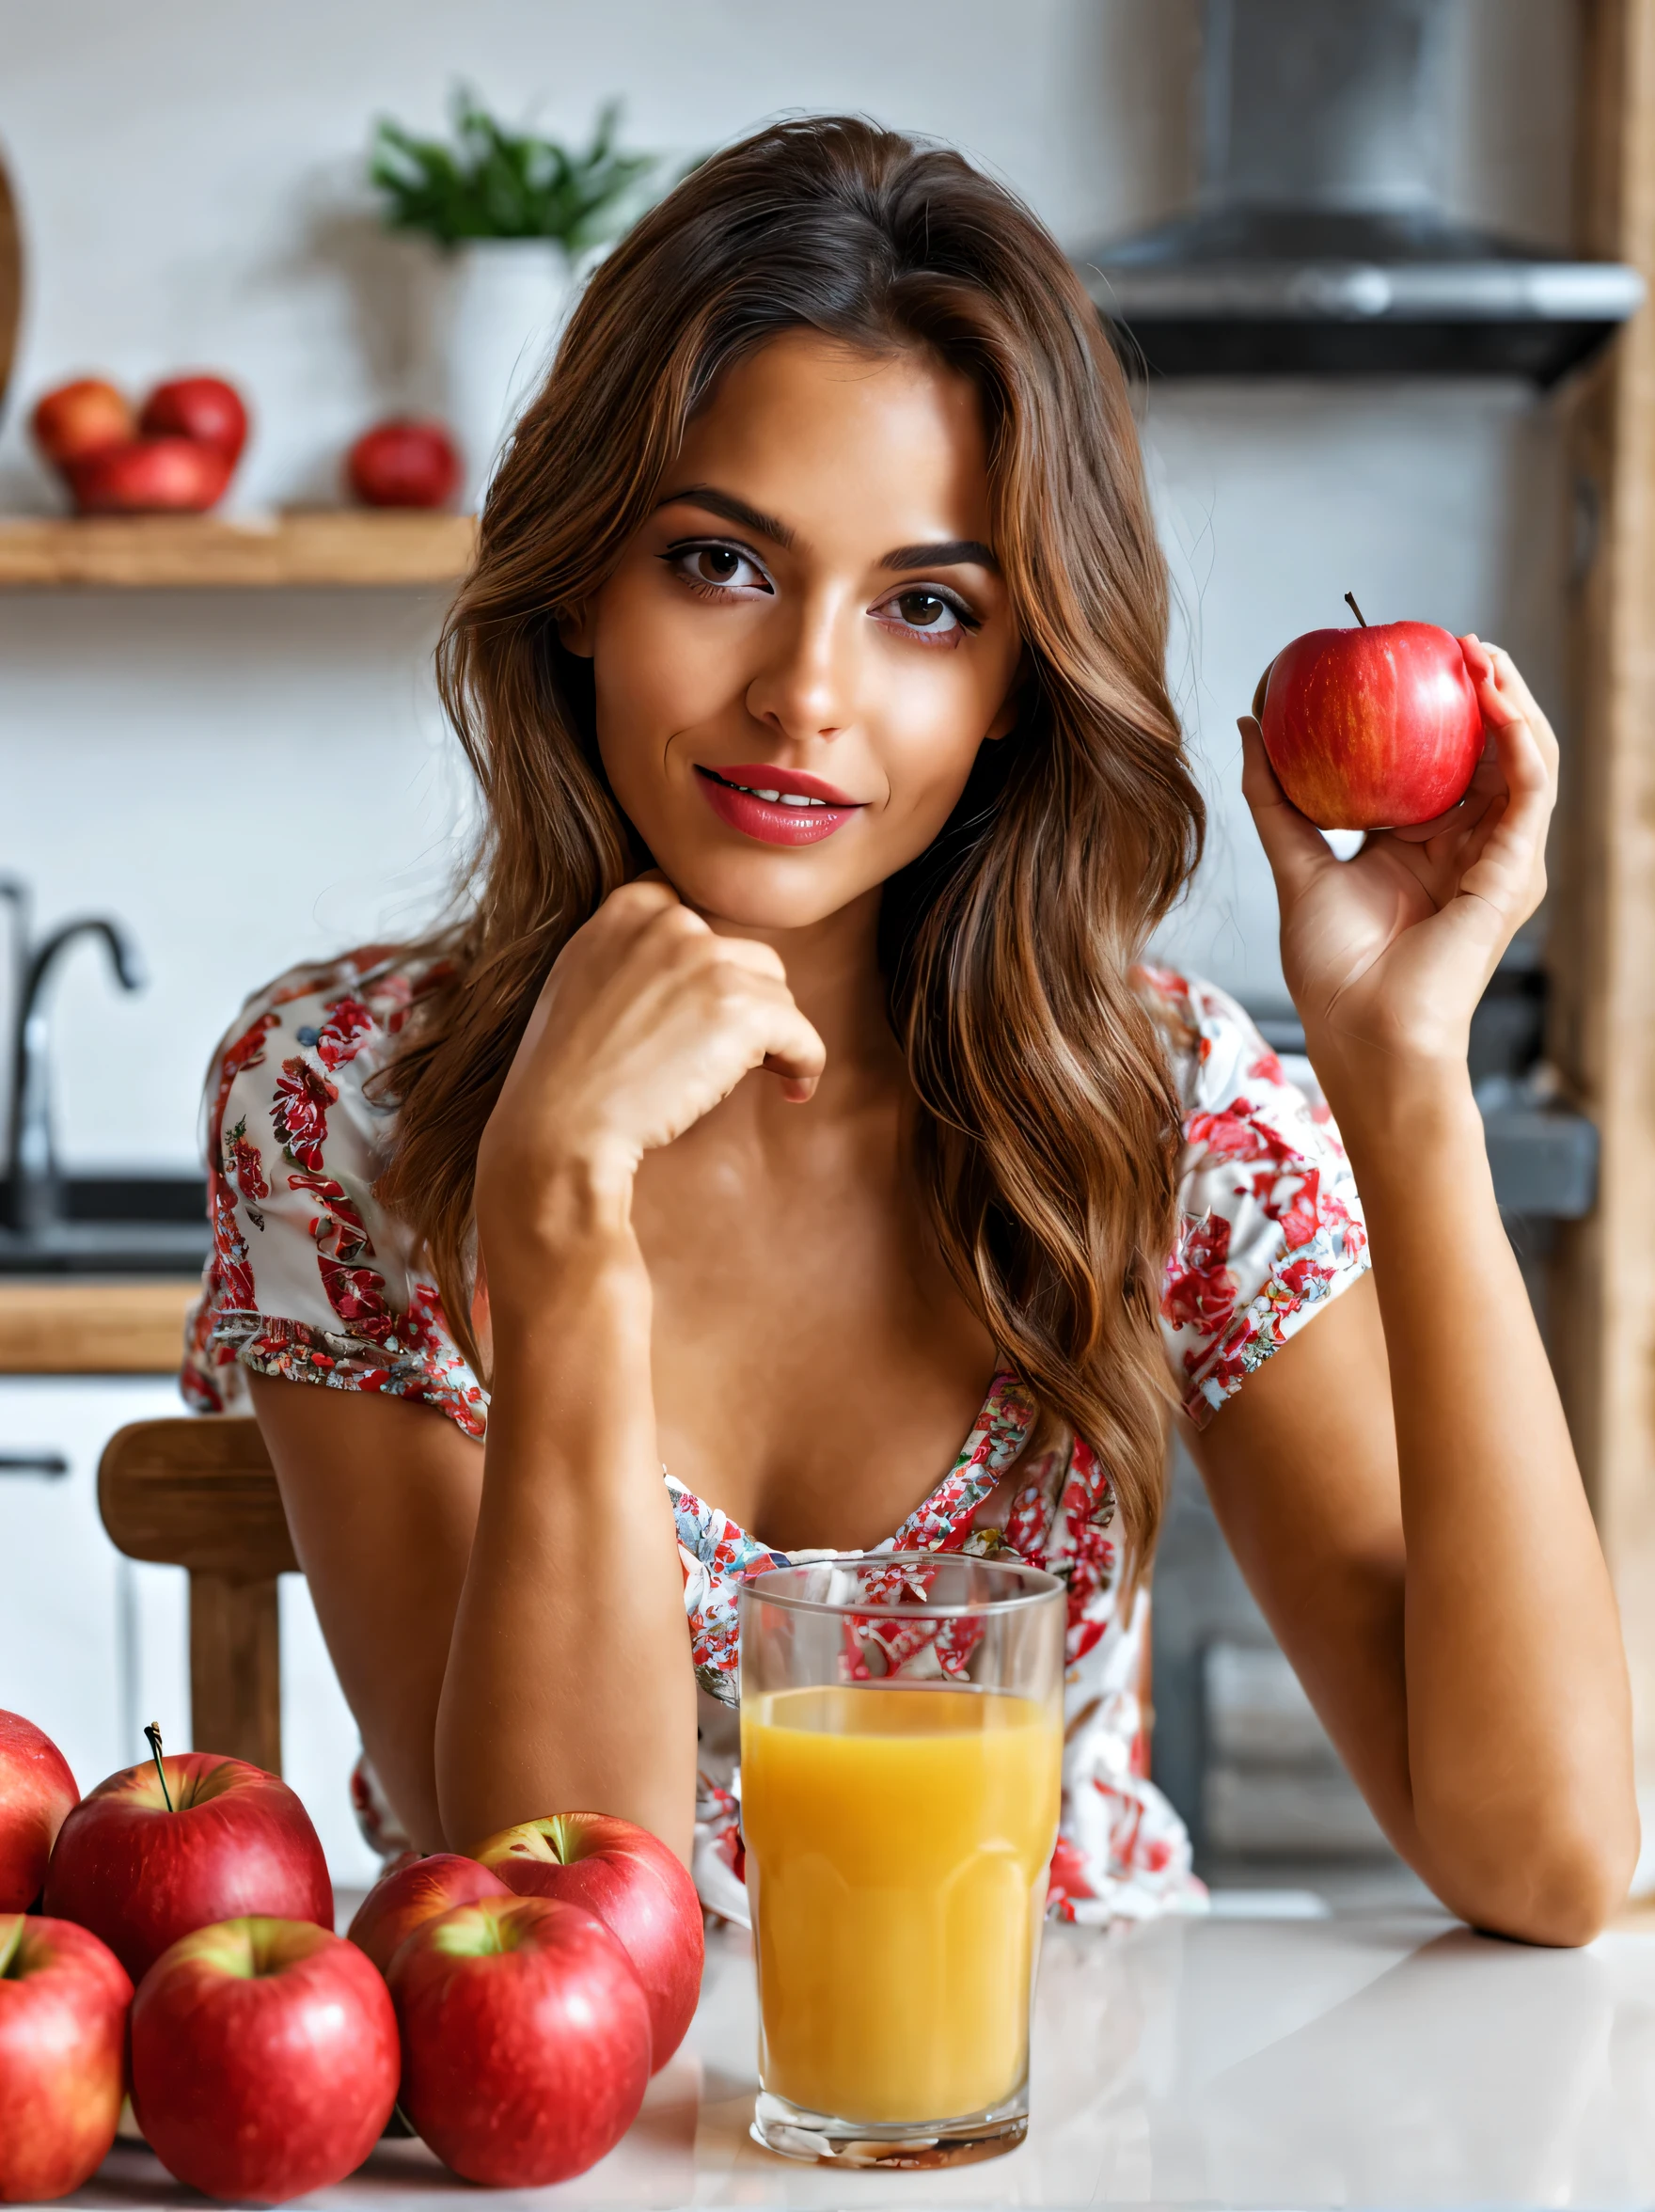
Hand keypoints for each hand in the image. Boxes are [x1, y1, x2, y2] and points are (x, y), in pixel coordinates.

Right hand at [476, 880, 824, 1257]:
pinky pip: (802, 1033)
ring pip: (777, 995)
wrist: (560, 1125)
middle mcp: (672, 924)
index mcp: (629, 911)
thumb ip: (628, 953)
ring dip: (773, 1036)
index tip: (707, 1008)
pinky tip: (794, 1088)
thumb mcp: (578, 979)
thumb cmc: (564, 1073)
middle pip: (746, 956)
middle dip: (746, 1003)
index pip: (696, 914)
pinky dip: (805, 1063)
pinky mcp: (742, 1010)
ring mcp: (709, 962)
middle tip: (730, 1054)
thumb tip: (684, 968)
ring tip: (760, 1075)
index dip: (708, 965)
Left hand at [1239, 639, 1556, 1091]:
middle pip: (1492, 752)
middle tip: (1453, 642)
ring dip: (1511, 701)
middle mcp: (1467, 850)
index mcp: (1422, 848)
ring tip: (1480, 655)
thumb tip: (1248, 727)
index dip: (1437, 707)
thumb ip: (1274, 797)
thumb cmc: (1330, 969)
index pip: (1445, 761)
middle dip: (1484, 690)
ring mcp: (1497, 861)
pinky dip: (1520, 739)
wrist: (1360, 1028)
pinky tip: (1497, 702)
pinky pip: (1531, 790)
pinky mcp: (1514, 873)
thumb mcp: (1295, 863)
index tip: (1411, 658)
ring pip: (1525, 760)